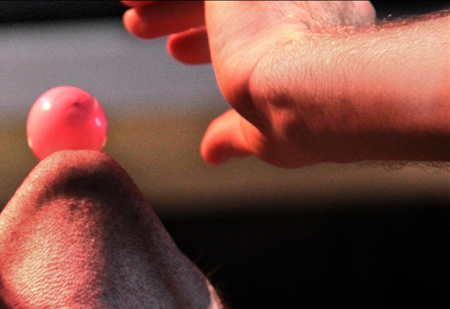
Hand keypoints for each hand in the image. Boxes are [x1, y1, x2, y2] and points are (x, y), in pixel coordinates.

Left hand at [122, 1, 377, 165]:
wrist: (314, 87)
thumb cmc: (301, 120)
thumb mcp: (260, 129)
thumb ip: (234, 133)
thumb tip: (212, 152)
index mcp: (319, 26)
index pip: (253, 21)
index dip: (207, 36)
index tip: (175, 49)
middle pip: (226, 1)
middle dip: (177, 12)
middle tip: (139, 27)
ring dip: (162, 0)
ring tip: (130, 19)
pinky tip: (130, 0)